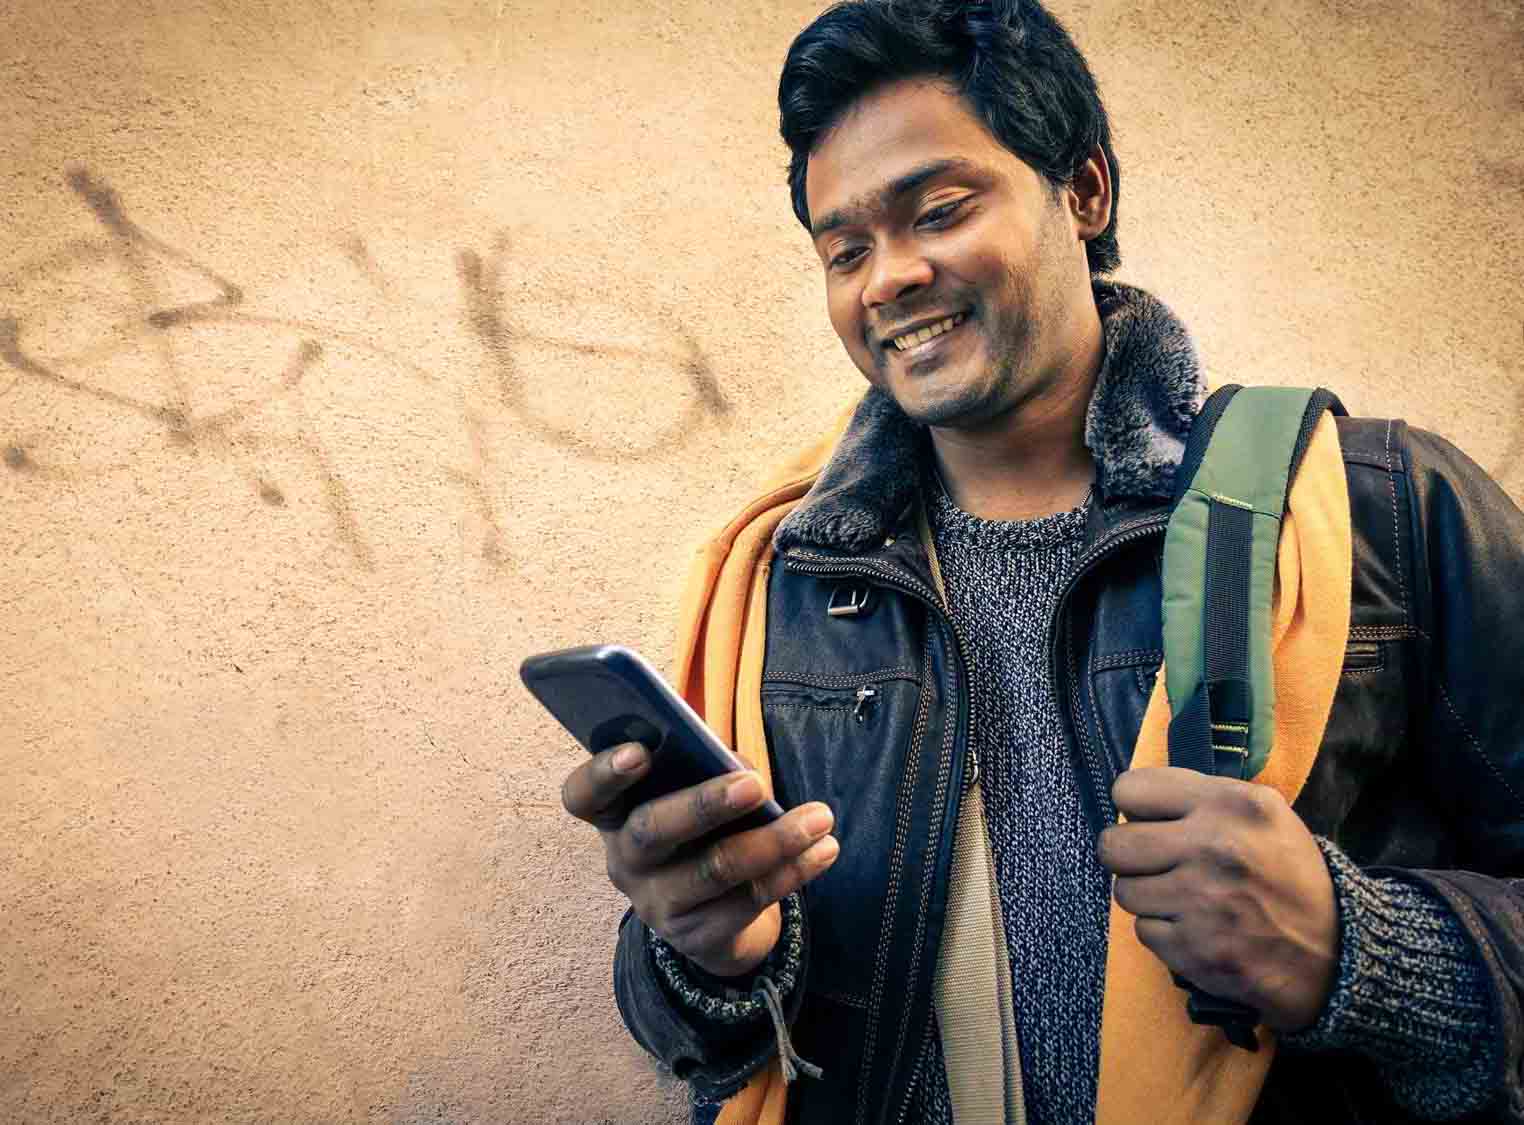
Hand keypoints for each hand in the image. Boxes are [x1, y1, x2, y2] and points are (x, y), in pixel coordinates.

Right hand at [561, 741, 839, 977]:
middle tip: (754, 783)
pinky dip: (793, 871)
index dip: (604, 773)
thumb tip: (741, 768)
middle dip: (704, 804)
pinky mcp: (697, 937)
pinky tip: (824, 850)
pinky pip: (749, 901)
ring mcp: (657, 904)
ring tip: (820, 817)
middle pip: (652, 830)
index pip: (584, 795)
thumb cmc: (701, 830)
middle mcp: (625, 861)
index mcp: (614, 815)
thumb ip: (706, 771)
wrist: (713, 916)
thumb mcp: (693, 797)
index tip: (639, 751)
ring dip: (774, 840)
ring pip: (713, 870)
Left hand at [1096, 767, 1338, 1031]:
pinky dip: (1165, 934)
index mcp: (1230, 803)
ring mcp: (1203, 901)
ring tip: (1184, 899)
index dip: (1135, 809)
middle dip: (1129, 857)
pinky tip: (1197, 929)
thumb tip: (1132, 801)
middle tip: (1156, 865)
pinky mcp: (1195, 949)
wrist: (1337, 951)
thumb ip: (1200, 797)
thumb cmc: (1289, 874)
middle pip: (1113, 844)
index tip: (1151, 822)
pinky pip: (1144, 932)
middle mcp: (1214, 847)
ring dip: (1148, 898)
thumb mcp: (1263, 812)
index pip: (1130, 790)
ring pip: (1124, 891)